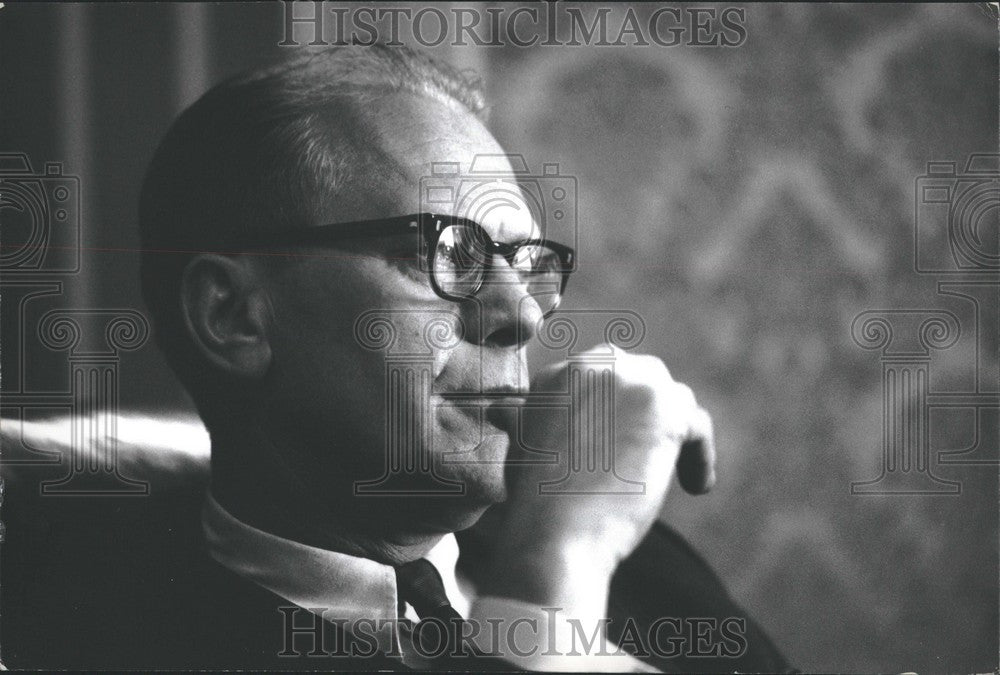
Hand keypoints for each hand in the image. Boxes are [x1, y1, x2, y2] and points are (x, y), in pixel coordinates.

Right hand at [477, 346, 715, 608]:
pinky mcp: (664, 407)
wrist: (554, 531)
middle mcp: (591, 366)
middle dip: (648, 411)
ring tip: (674, 475)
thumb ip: (530, 422)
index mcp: (554, 377)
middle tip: (648, 454)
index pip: (601, 378)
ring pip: (671, 397)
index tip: (618, 446)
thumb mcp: (522, 451)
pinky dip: (699, 455)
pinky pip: (696, 424)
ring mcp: (629, 381)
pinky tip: (695, 486)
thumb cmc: (535, 506)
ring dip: (675, 434)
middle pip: (640, 375)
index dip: (615, 412)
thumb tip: (504, 411)